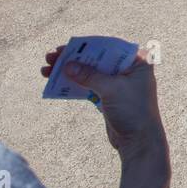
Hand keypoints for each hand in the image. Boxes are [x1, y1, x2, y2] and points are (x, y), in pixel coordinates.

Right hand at [43, 46, 167, 165]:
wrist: (139, 141)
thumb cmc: (133, 111)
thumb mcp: (111, 89)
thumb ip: (90, 76)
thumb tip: (67, 65)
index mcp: (137, 60)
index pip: (108, 46)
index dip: (86, 45)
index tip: (65, 47)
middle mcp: (128, 68)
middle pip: (97, 58)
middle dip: (73, 58)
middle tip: (51, 56)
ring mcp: (118, 82)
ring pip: (90, 72)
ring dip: (70, 71)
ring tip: (47, 69)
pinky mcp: (109, 95)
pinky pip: (89, 85)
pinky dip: (74, 84)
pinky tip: (56, 83)